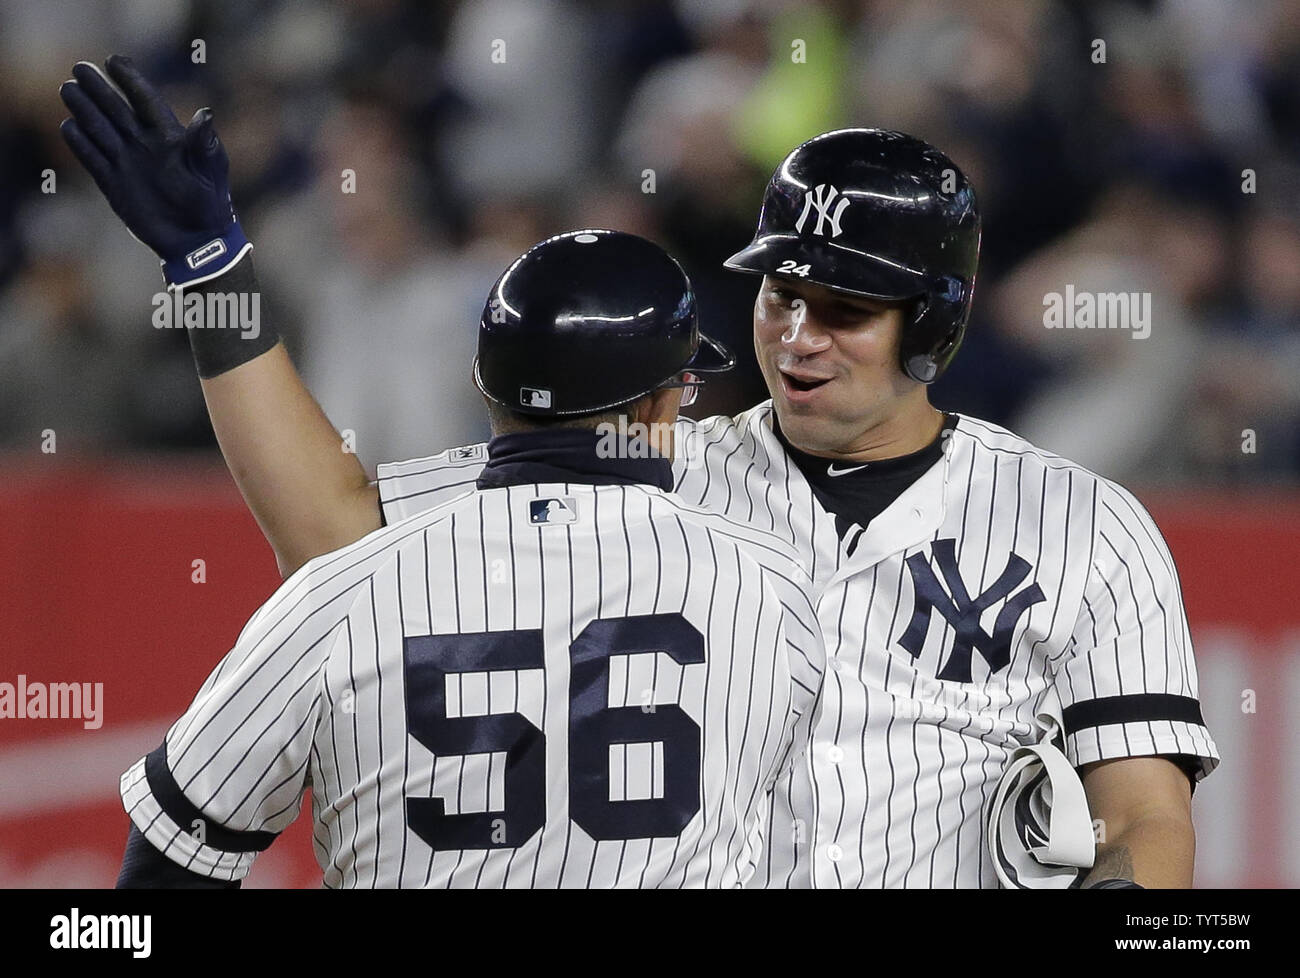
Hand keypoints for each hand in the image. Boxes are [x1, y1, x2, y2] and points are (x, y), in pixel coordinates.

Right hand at [58, 54, 250, 285]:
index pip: (145, 101)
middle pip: (117, 110)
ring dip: (85, 111)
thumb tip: (206, 114)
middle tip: (79, 68)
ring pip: (101, 130)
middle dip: (99, 89)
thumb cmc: (211, 202)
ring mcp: (128, 163)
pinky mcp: (115, 184)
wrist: (197, 240)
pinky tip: (68, 127)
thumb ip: (204, 143)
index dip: (130, 80)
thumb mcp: (211, 170)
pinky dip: (81, 145)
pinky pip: (94, 160)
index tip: (113, 60)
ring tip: (68, 90)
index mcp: (169, 137)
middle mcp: (145, 145)